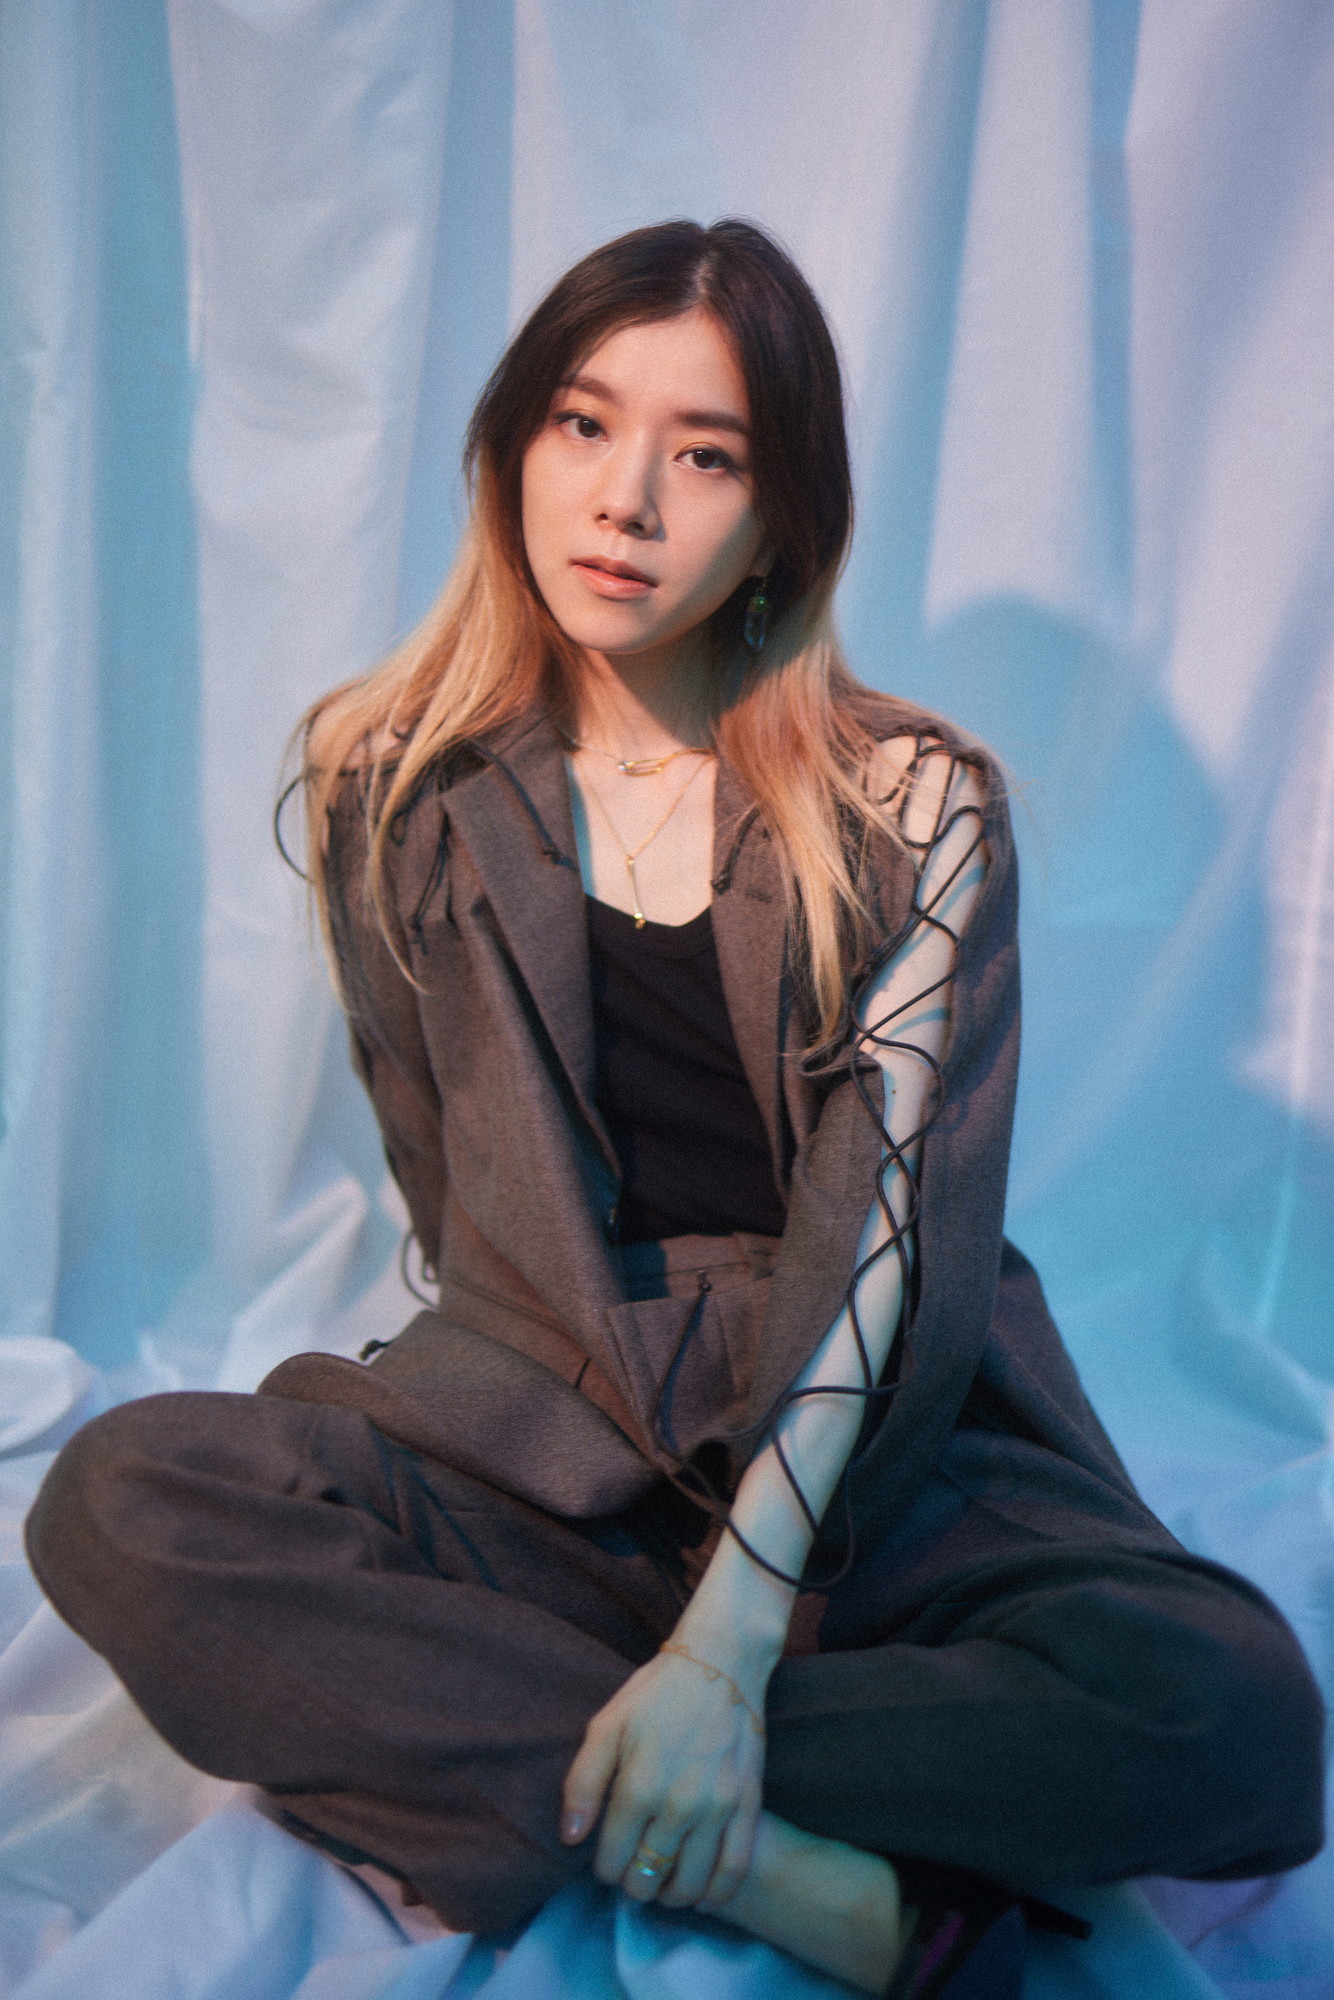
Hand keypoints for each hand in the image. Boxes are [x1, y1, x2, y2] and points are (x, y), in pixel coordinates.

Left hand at [560, 1643, 766, 1910]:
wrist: (722, 1661)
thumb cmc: (656, 1693)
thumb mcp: (607, 1725)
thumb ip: (583, 1782)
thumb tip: (571, 1838)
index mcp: (638, 1785)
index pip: (612, 1860)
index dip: (604, 1869)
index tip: (607, 1860)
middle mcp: (678, 1804)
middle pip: (647, 1878)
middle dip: (633, 1883)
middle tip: (633, 1871)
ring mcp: (718, 1807)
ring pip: (689, 1883)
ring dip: (670, 1894)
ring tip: (661, 1884)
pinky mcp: (748, 1803)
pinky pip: (735, 1868)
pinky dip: (716, 1893)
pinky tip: (702, 1896)